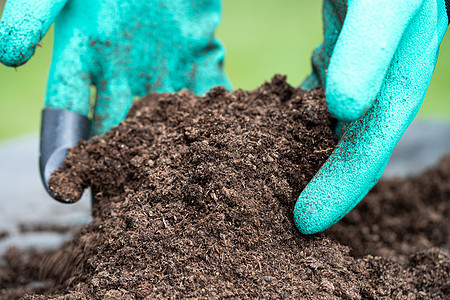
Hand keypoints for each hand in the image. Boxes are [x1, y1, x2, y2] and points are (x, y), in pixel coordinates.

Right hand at [0, 0, 229, 201]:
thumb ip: (31, 16)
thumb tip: (7, 56)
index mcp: (83, 59)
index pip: (68, 115)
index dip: (63, 151)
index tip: (62, 189)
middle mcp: (122, 73)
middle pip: (119, 131)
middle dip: (122, 168)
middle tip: (124, 208)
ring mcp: (162, 67)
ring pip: (166, 120)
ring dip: (170, 152)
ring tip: (175, 187)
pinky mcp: (197, 55)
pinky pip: (207, 89)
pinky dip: (215, 114)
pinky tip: (220, 140)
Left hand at [296, 0, 447, 233]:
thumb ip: (371, 43)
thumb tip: (345, 106)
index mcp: (405, 54)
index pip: (374, 134)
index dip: (345, 181)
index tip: (307, 220)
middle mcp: (388, 56)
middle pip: (360, 131)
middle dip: (329, 174)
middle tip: (298, 219)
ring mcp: (365, 44)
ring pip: (341, 111)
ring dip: (316, 144)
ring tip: (285, 178)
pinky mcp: (343, 26)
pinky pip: (325, 78)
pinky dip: (305, 105)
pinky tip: (284, 120)